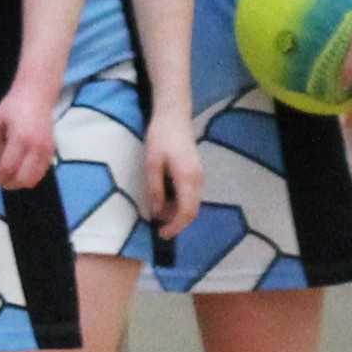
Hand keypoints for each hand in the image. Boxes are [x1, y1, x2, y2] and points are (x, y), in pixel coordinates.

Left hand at [0, 81, 55, 190]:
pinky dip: (29, 176)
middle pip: (22, 178)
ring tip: (7, 176)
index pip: (7, 168)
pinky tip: (19, 170)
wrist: (37, 95)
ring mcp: (46, 149)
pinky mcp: (52, 150)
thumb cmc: (12, 106)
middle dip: (6, 183)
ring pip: (34, 179)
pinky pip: (41, 172)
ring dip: (18, 182)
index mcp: (20, 138)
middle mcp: (36, 146)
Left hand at [140, 104, 202, 240]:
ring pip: (192, 204)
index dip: (175, 227)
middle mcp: (198, 180)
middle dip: (176, 223)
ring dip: (176, 214)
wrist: (174, 116)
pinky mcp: (196, 173)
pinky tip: (164, 201)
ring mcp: (199, 176)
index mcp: (188, 179)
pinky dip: (179, 204)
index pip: (186, 212)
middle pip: (192, 211)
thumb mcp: (152, 164)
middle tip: (158, 229)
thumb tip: (157, 212)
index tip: (161, 234)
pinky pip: (190, 195)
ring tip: (158, 214)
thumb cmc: (161, 137)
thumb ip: (155, 189)